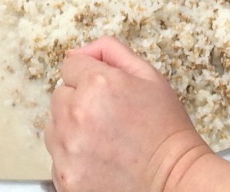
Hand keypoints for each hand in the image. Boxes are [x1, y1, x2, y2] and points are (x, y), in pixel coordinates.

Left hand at [46, 39, 227, 191]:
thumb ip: (109, 51)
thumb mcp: (148, 75)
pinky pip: (57, 159)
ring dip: (72, 131)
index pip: (70, 67)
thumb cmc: (165, 130)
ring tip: (105, 141)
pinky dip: (73, 159)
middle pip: (59, 96)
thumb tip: (77, 52)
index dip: (92, 79)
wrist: (175, 179)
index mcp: (96, 85)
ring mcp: (68, 150)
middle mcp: (76, 116)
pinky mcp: (66, 178)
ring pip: (54, 128)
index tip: (109, 96)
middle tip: (110, 119)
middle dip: (79, 103)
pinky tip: (100, 161)